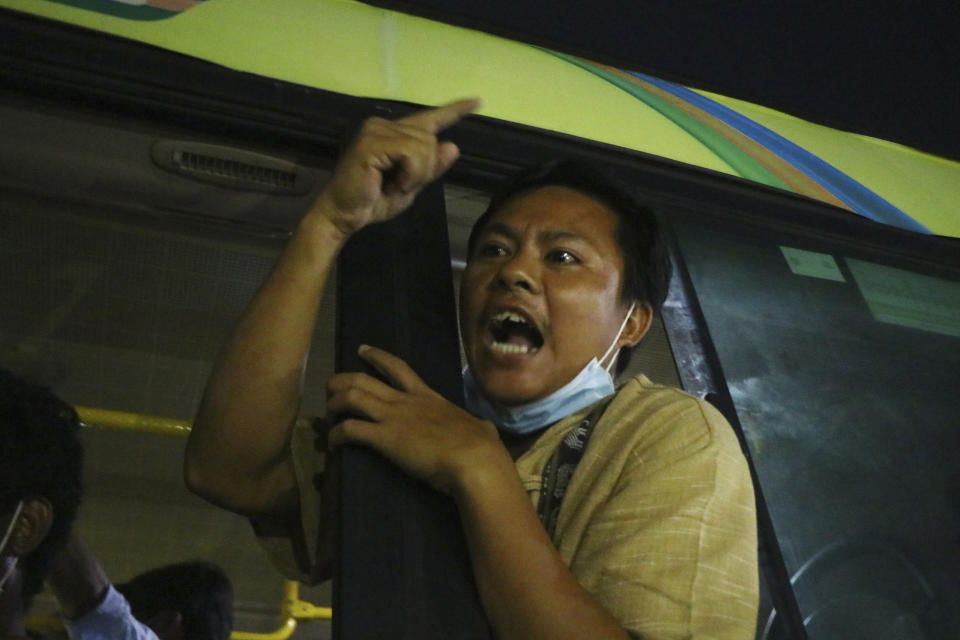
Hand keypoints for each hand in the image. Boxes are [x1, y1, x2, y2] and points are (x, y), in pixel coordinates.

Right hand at [311, 98, 480, 238]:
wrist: (345, 215)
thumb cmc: (373, 202)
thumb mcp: (412, 186)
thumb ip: (431, 167)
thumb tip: (453, 145)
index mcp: (396, 134)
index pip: (430, 119)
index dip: (455, 110)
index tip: (477, 101)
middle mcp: (385, 125)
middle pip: (431, 139)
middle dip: (424, 169)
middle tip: (399, 186)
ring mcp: (376, 130)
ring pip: (424, 147)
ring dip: (416, 174)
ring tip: (392, 185)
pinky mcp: (372, 142)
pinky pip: (411, 155)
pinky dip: (409, 175)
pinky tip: (391, 184)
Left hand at [326, 345, 505, 494]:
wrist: (473, 458)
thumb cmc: (480, 445)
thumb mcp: (480, 428)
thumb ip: (477, 426)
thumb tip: (486, 430)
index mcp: (426, 396)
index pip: (398, 367)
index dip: (377, 356)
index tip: (361, 349)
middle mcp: (405, 401)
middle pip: (363, 379)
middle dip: (341, 381)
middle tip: (331, 388)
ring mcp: (393, 417)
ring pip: (351, 397)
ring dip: (334, 404)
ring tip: (327, 414)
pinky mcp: (384, 437)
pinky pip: (350, 430)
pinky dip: (336, 434)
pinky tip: (332, 443)